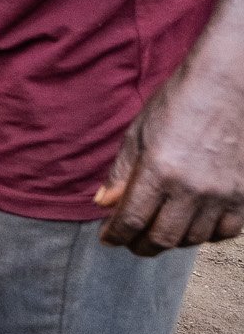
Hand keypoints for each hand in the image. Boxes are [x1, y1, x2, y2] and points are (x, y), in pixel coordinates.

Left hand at [96, 60, 243, 255]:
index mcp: (159, 170)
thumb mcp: (138, 133)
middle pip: (162, 238)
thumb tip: (103, 203)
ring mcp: (221, 194)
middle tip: (130, 241)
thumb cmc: (177, 104)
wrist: (226, 88)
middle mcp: (191, 188)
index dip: (116, 235)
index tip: (107, 239)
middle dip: (140, 245)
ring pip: (193, 239)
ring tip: (157, 231)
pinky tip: (193, 225)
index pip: (132, 220)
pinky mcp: (243, 195)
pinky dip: (206, 235)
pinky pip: (225, 232)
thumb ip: (121, 172)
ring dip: (171, 241)